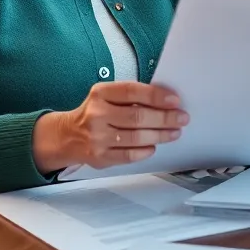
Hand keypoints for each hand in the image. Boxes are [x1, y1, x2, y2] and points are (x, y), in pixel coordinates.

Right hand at [33, 81, 187, 173]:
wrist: (67, 135)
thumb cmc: (95, 112)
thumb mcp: (106, 95)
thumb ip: (131, 96)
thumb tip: (165, 100)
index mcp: (100, 93)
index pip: (132, 91)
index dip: (156, 95)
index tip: (175, 100)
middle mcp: (96, 114)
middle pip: (138, 116)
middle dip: (165, 118)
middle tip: (181, 118)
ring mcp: (97, 138)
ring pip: (136, 137)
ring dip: (160, 135)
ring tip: (174, 132)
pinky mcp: (100, 157)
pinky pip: (129, 155)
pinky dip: (145, 151)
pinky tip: (154, 146)